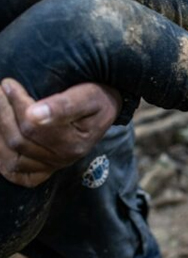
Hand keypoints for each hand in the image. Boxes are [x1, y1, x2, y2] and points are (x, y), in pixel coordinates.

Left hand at [0, 79, 121, 187]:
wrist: (107, 109)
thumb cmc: (97, 99)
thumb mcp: (88, 97)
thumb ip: (64, 105)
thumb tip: (33, 114)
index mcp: (74, 143)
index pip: (32, 126)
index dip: (16, 103)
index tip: (8, 83)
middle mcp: (63, 158)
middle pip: (19, 140)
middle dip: (3, 114)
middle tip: (0, 92)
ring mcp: (53, 166)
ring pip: (12, 157)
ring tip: (0, 109)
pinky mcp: (46, 170)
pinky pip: (17, 174)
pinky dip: (4, 160)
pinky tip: (2, 140)